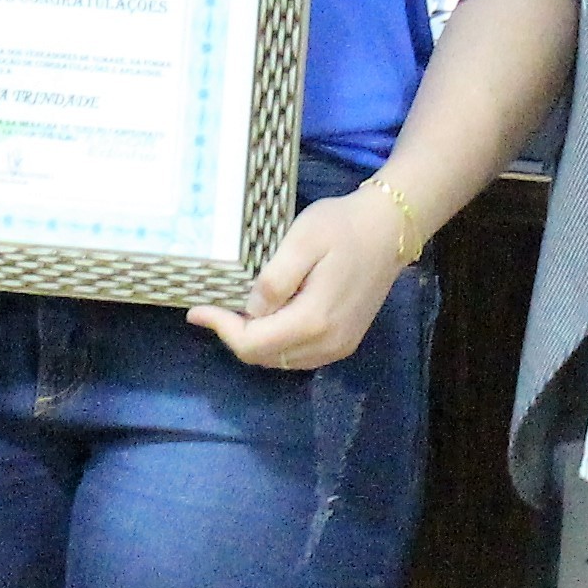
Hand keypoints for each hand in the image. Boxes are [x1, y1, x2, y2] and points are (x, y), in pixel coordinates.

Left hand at [188, 184, 411, 371]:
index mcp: (313, 320)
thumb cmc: (343, 227)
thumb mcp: (302, 240)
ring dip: (255, 341)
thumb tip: (250, 311)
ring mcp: (339, 347)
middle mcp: (327, 344)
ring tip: (239, 310)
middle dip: (234, 335)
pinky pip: (298, 355)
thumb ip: (274, 280)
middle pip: (263, 357)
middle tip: (217, 306)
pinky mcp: (345, 343)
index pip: (252, 344)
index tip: (197, 309)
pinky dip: (276, 343)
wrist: (389, 229)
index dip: (221, 329)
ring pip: (280, 360)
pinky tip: (270, 317)